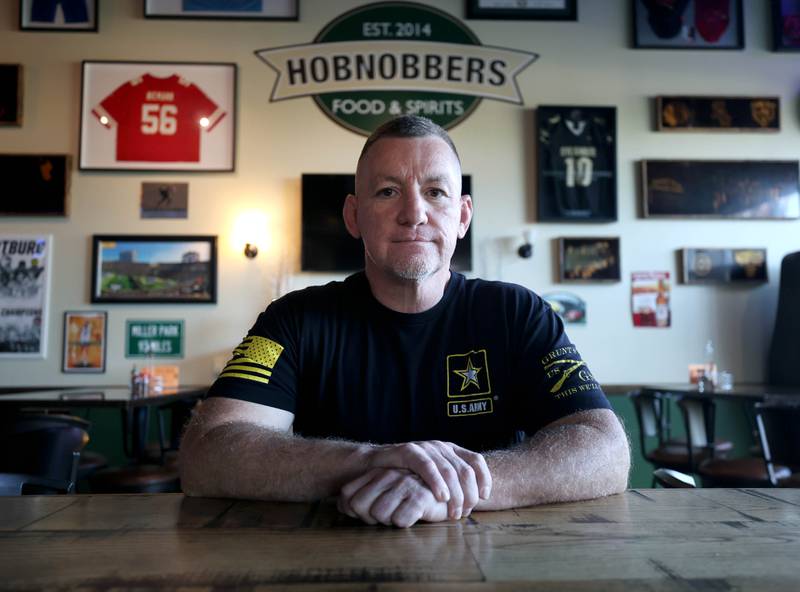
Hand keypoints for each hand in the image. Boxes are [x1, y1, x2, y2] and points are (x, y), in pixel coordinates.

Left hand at [338, 468, 447, 527]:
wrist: (447, 493)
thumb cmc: (411, 496)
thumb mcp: (384, 492)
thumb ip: (361, 496)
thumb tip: (341, 505)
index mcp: (377, 473)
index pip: (347, 496)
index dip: (354, 511)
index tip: (368, 515)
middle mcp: (388, 475)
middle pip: (359, 507)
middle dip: (369, 519)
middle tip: (386, 518)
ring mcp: (404, 483)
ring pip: (378, 514)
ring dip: (388, 521)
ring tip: (402, 515)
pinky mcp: (420, 496)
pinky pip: (399, 520)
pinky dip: (405, 523)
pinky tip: (415, 517)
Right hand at [364, 440, 491, 520]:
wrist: (374, 466)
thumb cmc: (406, 476)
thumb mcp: (434, 479)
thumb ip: (451, 484)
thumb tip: (474, 503)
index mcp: (451, 450)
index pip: (476, 461)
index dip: (484, 479)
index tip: (484, 497)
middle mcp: (441, 447)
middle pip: (465, 470)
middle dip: (469, 494)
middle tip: (464, 513)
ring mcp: (425, 448)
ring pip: (449, 471)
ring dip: (455, 494)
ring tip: (454, 512)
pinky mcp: (409, 451)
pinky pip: (427, 466)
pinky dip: (437, 482)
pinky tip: (441, 497)